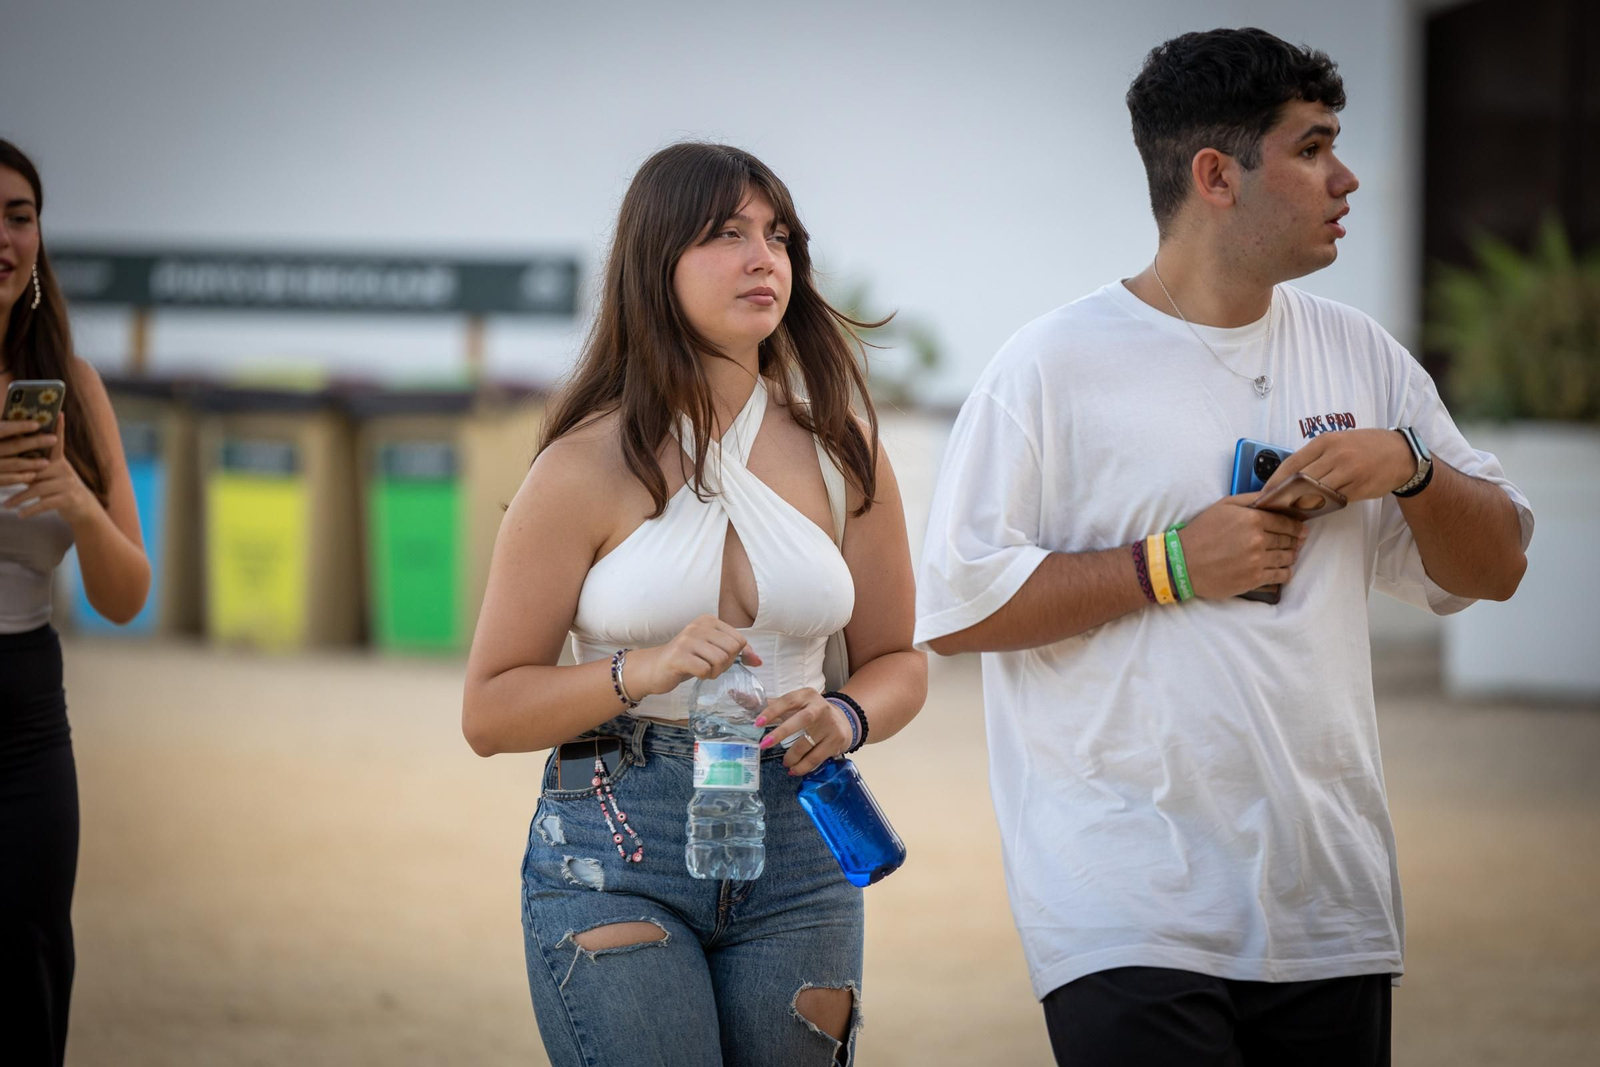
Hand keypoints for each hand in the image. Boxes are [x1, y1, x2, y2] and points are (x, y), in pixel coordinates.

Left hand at [2, 412, 96, 526]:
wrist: (82, 507)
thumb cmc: (59, 487)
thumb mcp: (51, 474)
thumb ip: (35, 466)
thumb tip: (12, 458)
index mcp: (59, 462)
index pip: (57, 443)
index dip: (59, 429)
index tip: (60, 414)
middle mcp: (64, 470)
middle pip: (37, 470)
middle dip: (17, 476)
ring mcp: (67, 485)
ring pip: (38, 489)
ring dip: (19, 498)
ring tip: (6, 504)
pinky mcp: (67, 500)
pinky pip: (44, 504)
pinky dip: (30, 510)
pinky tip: (20, 514)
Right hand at [625, 615, 762, 697]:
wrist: (655, 668)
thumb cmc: (688, 659)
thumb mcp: (713, 650)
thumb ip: (737, 653)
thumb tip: (759, 661)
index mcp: (708, 620)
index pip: (740, 640)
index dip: (734, 656)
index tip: (718, 659)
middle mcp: (698, 626)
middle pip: (732, 649)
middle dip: (725, 664)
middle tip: (710, 666)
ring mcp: (687, 640)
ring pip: (720, 660)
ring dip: (714, 672)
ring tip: (702, 670)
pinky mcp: (678, 656)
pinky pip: (705, 670)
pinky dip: (704, 676)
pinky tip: (694, 673)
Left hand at [754, 688, 852, 776]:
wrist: (844, 720)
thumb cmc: (811, 712)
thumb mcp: (796, 704)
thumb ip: (772, 705)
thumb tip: (740, 698)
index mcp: (806, 696)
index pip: (787, 701)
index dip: (772, 711)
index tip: (757, 723)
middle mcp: (820, 708)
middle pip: (801, 720)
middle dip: (782, 733)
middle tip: (764, 745)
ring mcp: (830, 725)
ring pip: (807, 743)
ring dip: (792, 756)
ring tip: (784, 763)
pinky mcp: (836, 740)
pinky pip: (816, 757)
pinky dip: (803, 766)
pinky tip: (794, 770)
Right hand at [1179, 492, 1308, 598]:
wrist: (1182, 562)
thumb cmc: (1202, 532)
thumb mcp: (1223, 506)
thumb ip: (1250, 499)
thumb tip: (1273, 496)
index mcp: (1253, 519)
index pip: (1286, 522)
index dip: (1296, 526)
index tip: (1301, 529)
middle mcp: (1258, 540)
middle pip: (1289, 540)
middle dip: (1295, 540)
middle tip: (1296, 541)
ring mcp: (1257, 561)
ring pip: (1287, 557)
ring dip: (1291, 555)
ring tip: (1289, 554)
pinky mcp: (1254, 579)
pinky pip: (1281, 576)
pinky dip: (1285, 572)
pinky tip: (1283, 569)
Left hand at [1262, 429, 1415, 502]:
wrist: (1400, 453)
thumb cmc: (1364, 446)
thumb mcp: (1338, 441)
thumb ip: (1316, 456)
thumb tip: (1290, 477)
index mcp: (1326, 441)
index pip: (1292, 463)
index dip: (1276, 481)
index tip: (1264, 493)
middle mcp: (1336, 455)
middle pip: (1301, 480)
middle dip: (1284, 495)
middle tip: (1272, 506)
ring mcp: (1348, 472)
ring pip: (1317, 492)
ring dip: (1302, 504)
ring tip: (1289, 510)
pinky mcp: (1359, 488)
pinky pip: (1334, 500)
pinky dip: (1322, 506)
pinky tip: (1313, 510)